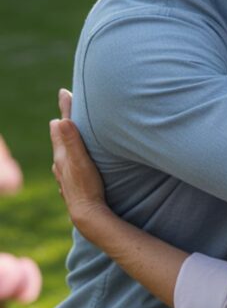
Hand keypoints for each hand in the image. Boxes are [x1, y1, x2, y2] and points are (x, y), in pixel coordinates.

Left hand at [50, 98, 106, 232]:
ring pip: (63, 153)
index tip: (65, 92)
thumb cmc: (86, 186)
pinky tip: (75, 163)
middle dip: (64, 123)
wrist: (87, 215)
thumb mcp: (79, 161)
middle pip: (60, 138)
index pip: (61, 126)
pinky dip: (71, 157)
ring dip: (67, 142)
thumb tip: (59, 120)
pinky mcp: (72, 185)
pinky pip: (68, 166)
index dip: (65, 110)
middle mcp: (60, 164)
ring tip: (72, 134)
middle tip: (68, 110)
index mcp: (62, 154)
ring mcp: (65, 175)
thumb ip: (71, 141)